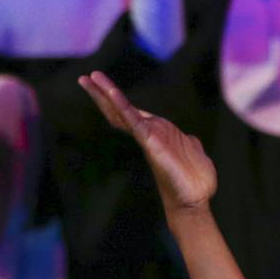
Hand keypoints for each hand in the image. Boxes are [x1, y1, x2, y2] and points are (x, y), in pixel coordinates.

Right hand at [79, 70, 216, 212]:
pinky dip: (123, 106)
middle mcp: (148, 134)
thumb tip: (189, 140)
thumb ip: (186, 143)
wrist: (195, 200)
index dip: (116, 100)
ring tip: (91, 79)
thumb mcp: (192, 152)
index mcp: (157, 133)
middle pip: (119, 111)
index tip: (101, 85)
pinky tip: (112, 93)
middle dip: (102, 94)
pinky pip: (134, 121)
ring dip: (107, 94)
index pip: (131, 114)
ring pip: (123, 112)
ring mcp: (148, 138)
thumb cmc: (193, 181)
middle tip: (84, 78)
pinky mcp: (151, 144)